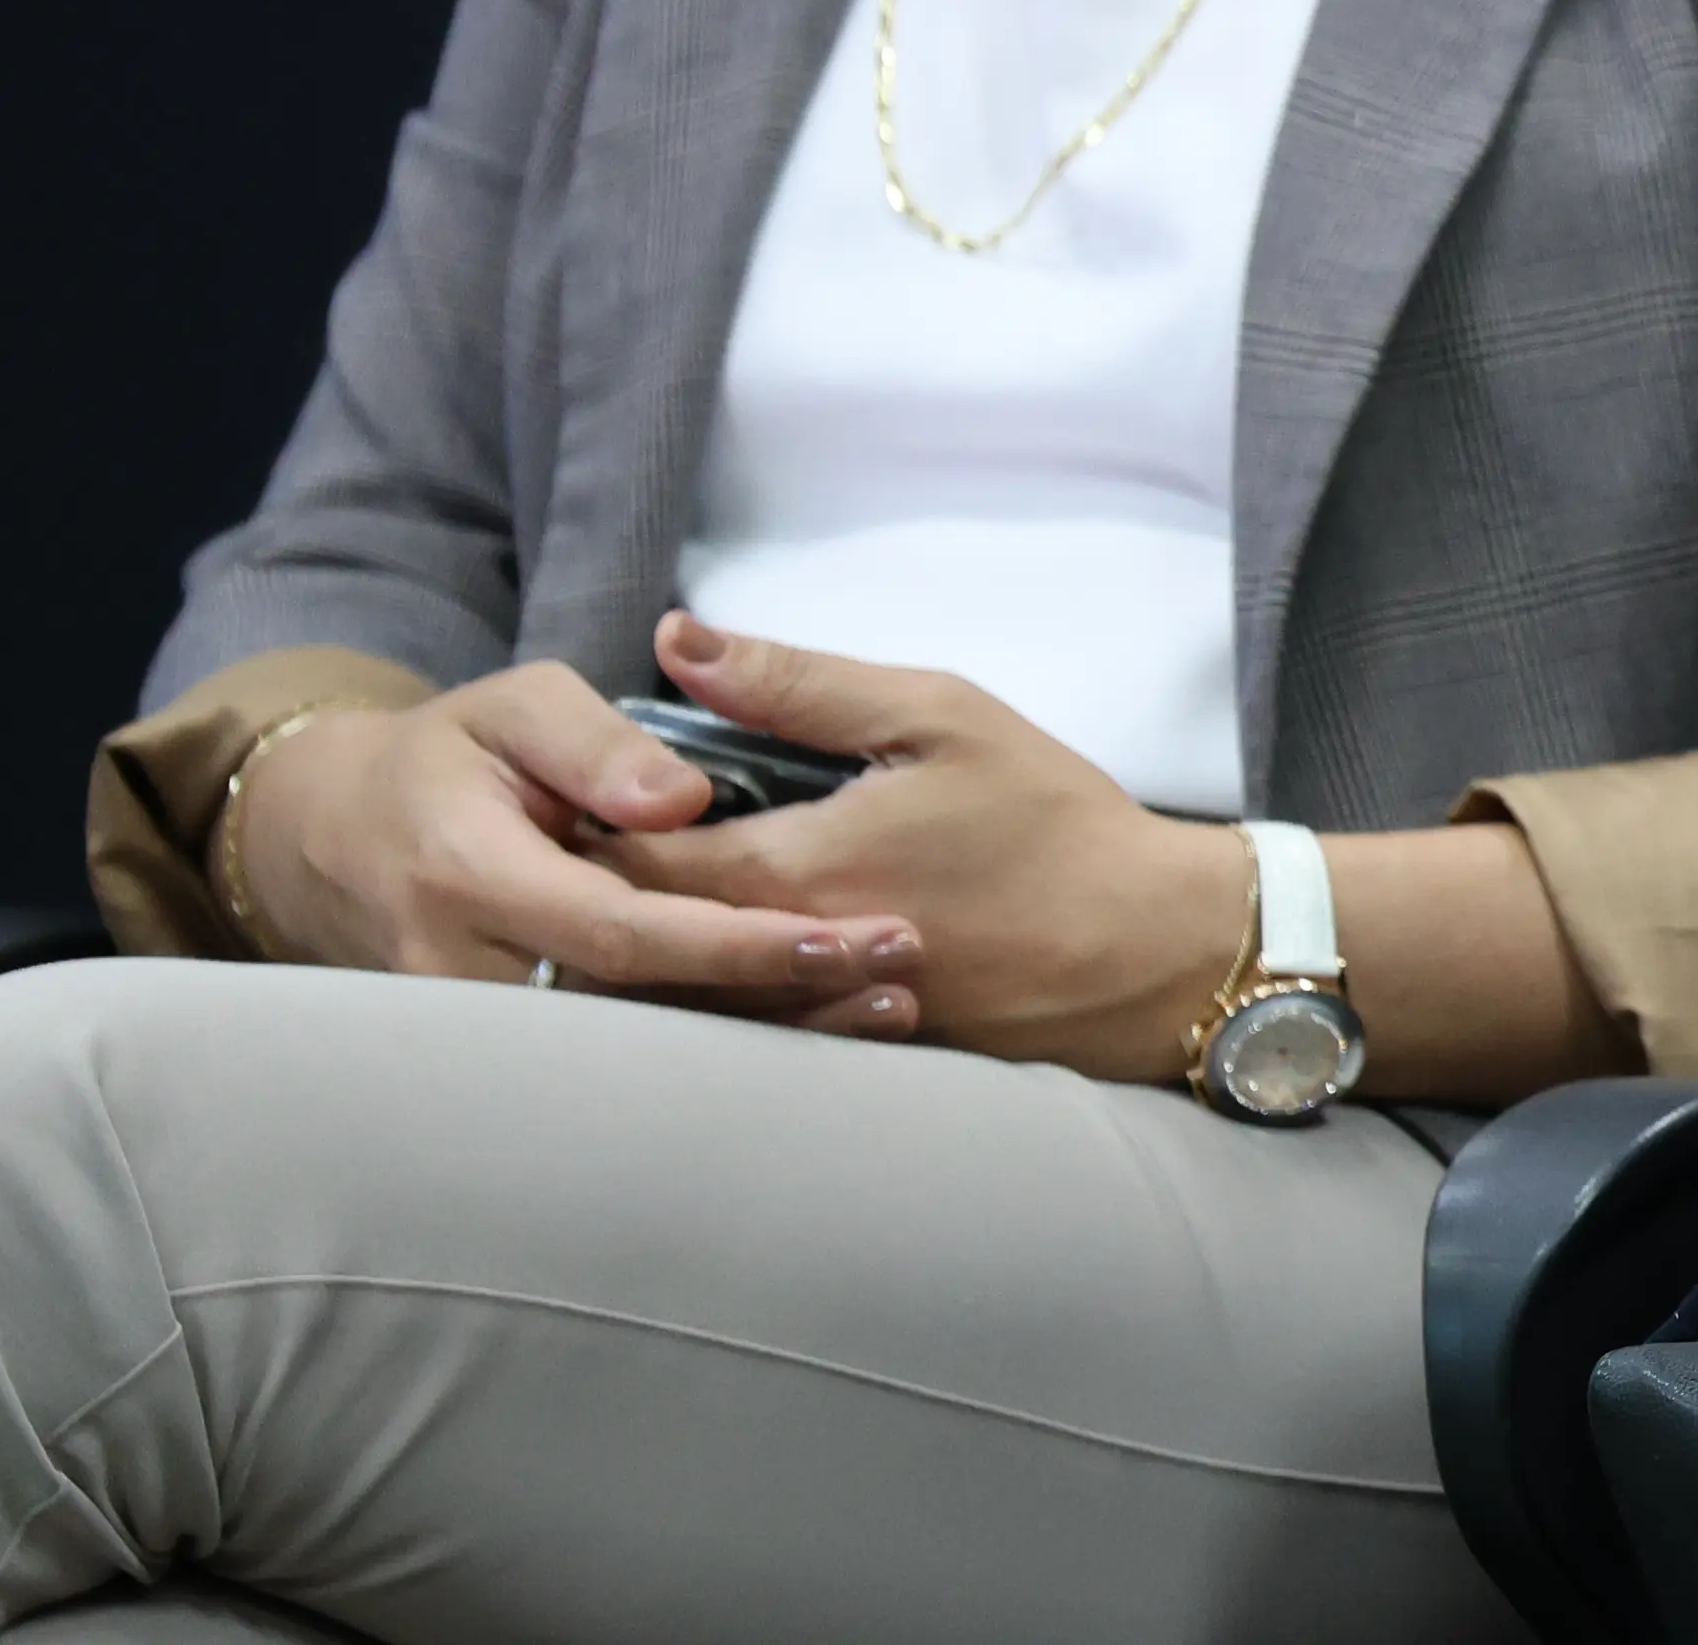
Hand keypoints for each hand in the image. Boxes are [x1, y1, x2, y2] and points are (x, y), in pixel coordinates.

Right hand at [228, 663, 925, 1023]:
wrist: (334, 841)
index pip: (620, 931)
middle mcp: (470, 979)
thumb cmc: (447, 758)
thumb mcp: (511, 707)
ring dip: (767, 1043)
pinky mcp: (503, 1065)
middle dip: (777, 1002)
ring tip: (890, 1011)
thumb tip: (686, 798)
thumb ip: (594, 742)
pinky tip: (819, 1035)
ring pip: (638, 1062)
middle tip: (899, 977)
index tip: (836, 934)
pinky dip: (721, 1056)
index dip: (731, 943)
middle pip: (643, 1016)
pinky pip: (619, 1070)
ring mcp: (480, 1040)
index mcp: (473, 880)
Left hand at [594, 613, 1244, 1080]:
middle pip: (626, 943)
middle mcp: (776, 962)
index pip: (623, 858)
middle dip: (585, 892)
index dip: (572, 824)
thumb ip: (798, 684)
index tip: (549, 787)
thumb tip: (680, 640)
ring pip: (670, 1002)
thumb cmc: (1050, 819)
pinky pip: (733, 1034)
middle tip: (561, 839)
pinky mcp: (840, 1057)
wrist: (1147, 951)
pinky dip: (696, 995)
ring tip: (608, 898)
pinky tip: (696, 954)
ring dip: (630, 951)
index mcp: (787, 870)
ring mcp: (806, 1025)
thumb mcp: (936, 714)